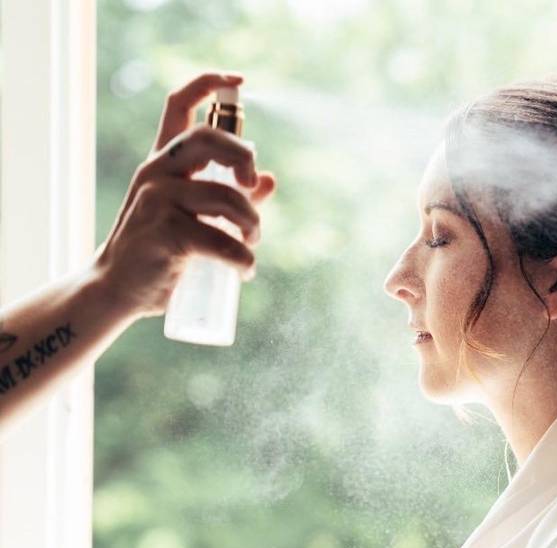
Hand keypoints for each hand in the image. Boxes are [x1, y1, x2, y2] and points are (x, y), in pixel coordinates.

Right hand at [93, 71, 277, 318]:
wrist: (117, 289)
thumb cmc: (159, 251)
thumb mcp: (192, 216)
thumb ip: (230, 195)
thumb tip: (269, 179)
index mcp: (163, 162)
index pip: (177, 105)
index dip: (208, 84)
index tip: (239, 80)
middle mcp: (156, 172)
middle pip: (208, 137)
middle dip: (243, 156)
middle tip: (252, 186)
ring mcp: (157, 200)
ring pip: (226, 197)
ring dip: (251, 224)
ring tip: (251, 244)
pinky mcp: (165, 233)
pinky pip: (221, 241)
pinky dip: (242, 259)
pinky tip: (244, 271)